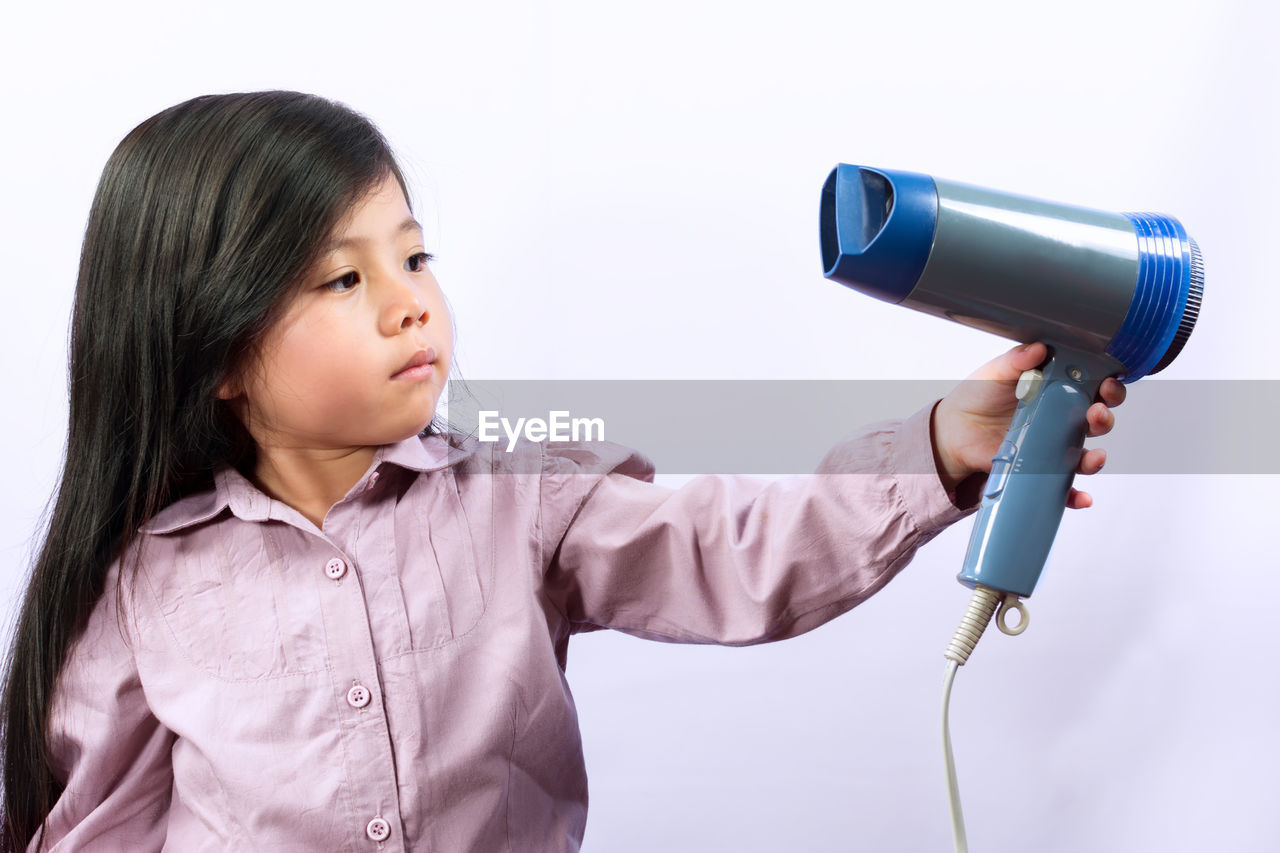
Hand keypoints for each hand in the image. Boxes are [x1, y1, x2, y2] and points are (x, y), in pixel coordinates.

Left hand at [930, 342, 1126, 508]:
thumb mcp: (996, 372)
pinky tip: (1080, 498)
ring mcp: (1052, 447)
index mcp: (1058, 390)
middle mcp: (1062, 419)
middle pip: (1097, 421)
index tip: (1108, 383)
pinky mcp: (1039, 470)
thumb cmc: (978, 396)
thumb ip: (1017, 360)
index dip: (1109, 386)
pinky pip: (1063, 488)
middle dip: (1105, 418)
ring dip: (1095, 459)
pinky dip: (1075, 496)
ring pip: (1085, 456)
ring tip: (1093, 457)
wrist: (952, 431)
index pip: (1095, 387)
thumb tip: (1039, 348)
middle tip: (1096, 414)